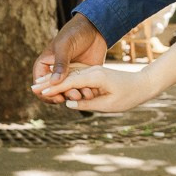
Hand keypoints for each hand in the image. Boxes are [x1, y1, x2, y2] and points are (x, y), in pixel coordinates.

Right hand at [32, 13, 105, 89]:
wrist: (95, 29)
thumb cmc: (74, 33)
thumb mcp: (65, 46)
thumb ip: (60, 64)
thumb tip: (54, 83)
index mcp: (44, 66)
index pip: (40, 86)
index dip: (46, 94)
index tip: (58, 97)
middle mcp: (55, 73)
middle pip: (55, 92)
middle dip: (64, 96)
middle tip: (75, 95)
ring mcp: (69, 76)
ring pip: (68, 92)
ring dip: (75, 95)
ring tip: (83, 94)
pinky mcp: (82, 77)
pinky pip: (81, 89)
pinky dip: (85, 92)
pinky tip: (91, 91)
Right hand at [32, 60, 155, 114]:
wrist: (144, 84)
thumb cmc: (129, 96)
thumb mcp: (109, 104)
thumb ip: (88, 103)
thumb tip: (69, 104)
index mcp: (95, 76)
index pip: (68, 82)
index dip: (53, 88)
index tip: (39, 92)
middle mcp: (92, 71)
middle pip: (65, 76)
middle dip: (49, 82)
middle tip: (32, 89)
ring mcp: (93, 71)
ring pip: (70, 75)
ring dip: (55, 81)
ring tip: (39, 87)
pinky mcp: (95, 73)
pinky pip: (77, 76)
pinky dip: (65, 80)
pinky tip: (56, 84)